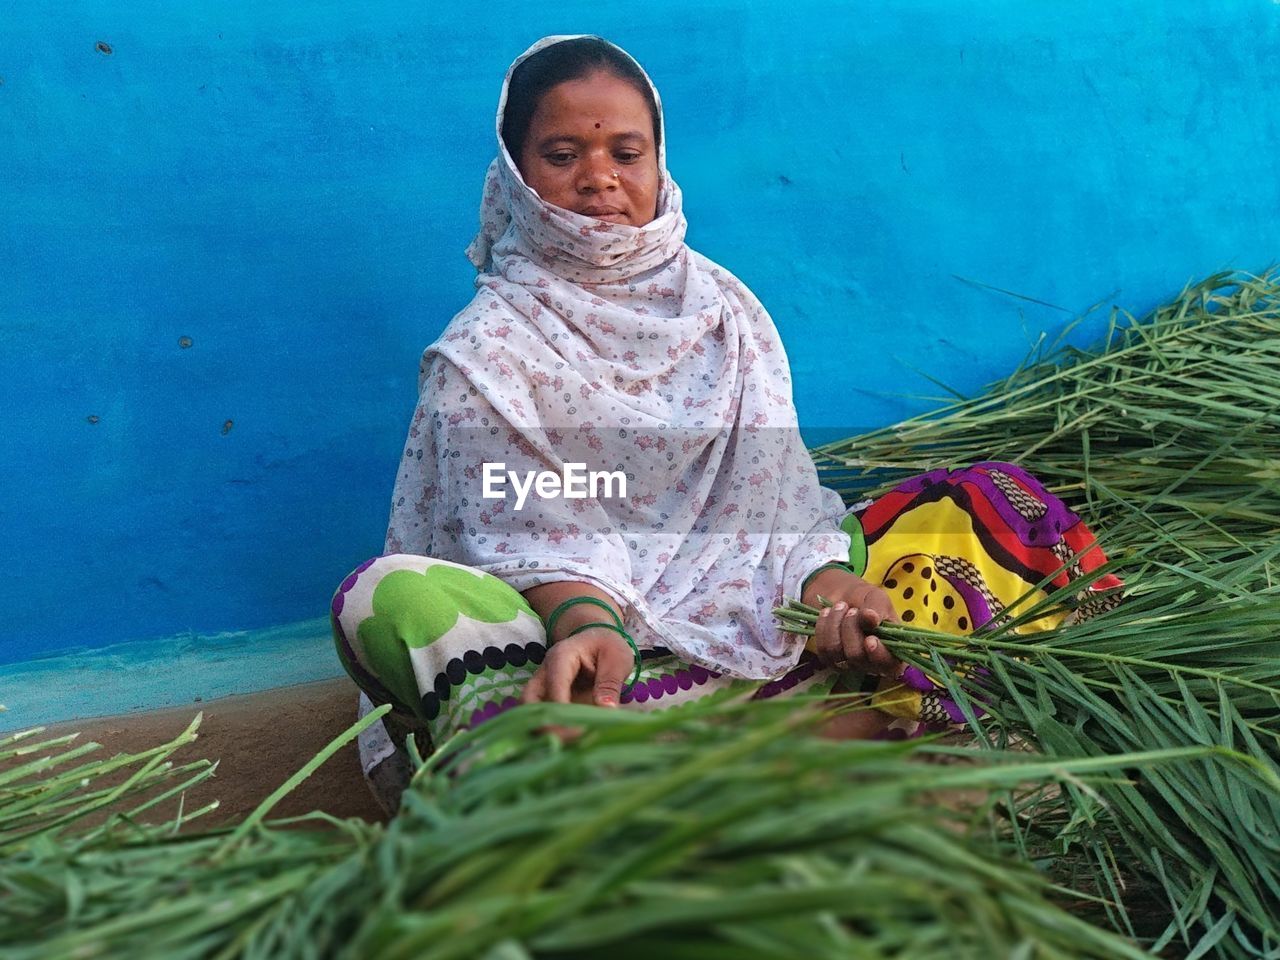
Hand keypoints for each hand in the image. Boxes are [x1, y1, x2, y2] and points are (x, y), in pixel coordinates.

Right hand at [520, 626, 634, 741]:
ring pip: (529, 712)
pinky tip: (567, 747)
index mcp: (561, 657)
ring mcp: (543, 688)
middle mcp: (545, 673)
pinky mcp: (547, 702)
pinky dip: (550, 732)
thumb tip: (606, 710)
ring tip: (566, 749)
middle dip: (542, 724)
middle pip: (528, 701)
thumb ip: (610, 683)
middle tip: (565, 744)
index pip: (554, 686)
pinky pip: (541, 718)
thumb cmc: (607, 646)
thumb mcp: (616, 658)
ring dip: (543, 730)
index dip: (562, 710)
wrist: (596, 639)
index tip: (577, 732)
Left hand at [803, 568, 900, 676]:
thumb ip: (878, 608)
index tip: (870, 639)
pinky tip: (827, 613)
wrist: (842, 596)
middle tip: (852, 610)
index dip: (879, 655)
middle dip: (851, 628)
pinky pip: (821, 648)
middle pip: (856, 656)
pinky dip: (823, 627)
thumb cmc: (866, 600)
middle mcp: (871, 664)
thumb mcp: (877, 598)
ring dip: (835, 624)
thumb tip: (871, 618)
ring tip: (840, 606)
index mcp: (891, 652)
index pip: (889, 665)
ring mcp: (848, 664)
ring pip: (835, 651)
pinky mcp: (829, 659)